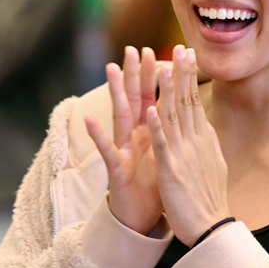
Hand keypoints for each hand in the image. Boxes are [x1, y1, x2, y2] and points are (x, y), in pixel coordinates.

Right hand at [85, 46, 162, 234]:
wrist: (141, 219)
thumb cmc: (153, 186)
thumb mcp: (165, 154)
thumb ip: (168, 132)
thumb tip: (179, 113)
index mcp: (149, 133)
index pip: (152, 98)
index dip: (156, 76)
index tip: (161, 50)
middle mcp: (133, 137)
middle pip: (134, 99)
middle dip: (134, 74)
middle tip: (133, 48)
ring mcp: (123, 150)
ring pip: (118, 116)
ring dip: (115, 92)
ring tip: (109, 69)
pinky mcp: (116, 169)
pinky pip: (106, 150)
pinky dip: (97, 135)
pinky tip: (89, 119)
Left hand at [147, 45, 230, 246]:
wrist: (211, 227)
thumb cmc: (209, 198)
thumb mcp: (213, 163)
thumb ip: (206, 142)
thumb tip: (205, 125)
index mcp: (202, 139)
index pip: (194, 101)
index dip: (189, 76)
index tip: (187, 53)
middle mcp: (195, 142)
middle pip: (186, 101)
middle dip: (182, 73)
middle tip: (180, 46)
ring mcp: (182, 154)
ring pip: (173, 116)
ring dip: (168, 91)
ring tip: (164, 67)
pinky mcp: (170, 170)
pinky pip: (161, 145)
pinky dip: (156, 126)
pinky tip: (151, 109)